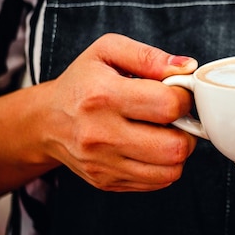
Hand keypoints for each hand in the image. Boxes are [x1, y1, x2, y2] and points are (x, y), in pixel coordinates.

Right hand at [42, 33, 197, 191]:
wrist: (47, 120)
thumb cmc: (83, 81)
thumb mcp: (108, 51)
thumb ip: (149, 56)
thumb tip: (187, 67)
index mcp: (103, 95)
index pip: (168, 106)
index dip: (184, 98)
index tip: (179, 94)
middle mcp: (100, 134)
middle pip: (174, 146)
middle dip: (188, 130)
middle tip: (178, 117)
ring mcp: (103, 163)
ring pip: (170, 170)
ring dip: (179, 150)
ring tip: (166, 132)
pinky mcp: (106, 181)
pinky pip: (157, 182)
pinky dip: (165, 166)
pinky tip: (153, 146)